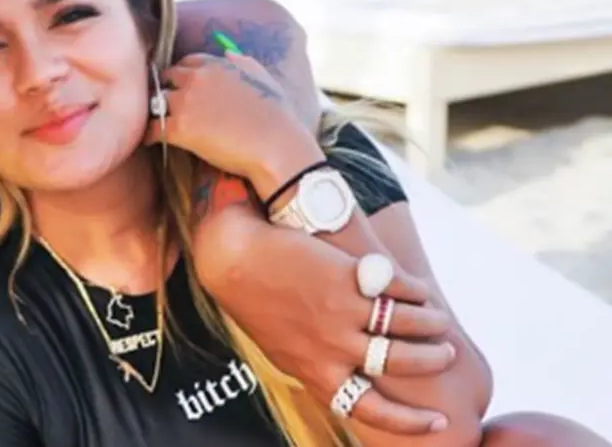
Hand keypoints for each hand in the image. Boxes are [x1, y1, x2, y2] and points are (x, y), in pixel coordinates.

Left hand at [144, 52, 321, 189]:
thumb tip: (229, 54)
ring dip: (155, 111)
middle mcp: (196, 78)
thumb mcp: (263, 78)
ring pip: (156, 102)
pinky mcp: (179, 128)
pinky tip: (151, 140)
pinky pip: (151, 128)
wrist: (275, 146)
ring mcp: (185, 102)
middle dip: (165, 89)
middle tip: (165, 105)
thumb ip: (244, 63)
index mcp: (216, 64)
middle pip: (166, 79)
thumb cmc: (276, 116)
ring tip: (156, 121)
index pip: (186, 62)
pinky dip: (149, 134)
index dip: (182, 75)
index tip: (181, 86)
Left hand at [194, 203, 456, 434]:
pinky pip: (396, 290)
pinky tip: (420, 291)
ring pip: (407, 329)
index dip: (408, 421)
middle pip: (400, 365)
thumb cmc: (255, 301)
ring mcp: (340, 315)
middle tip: (447, 355)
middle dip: (431, 361)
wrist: (233, 257)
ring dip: (432, 326)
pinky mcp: (346, 279)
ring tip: (441, 323)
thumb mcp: (284, 347)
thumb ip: (315, 364)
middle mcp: (332, 349)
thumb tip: (342, 380)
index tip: (436, 422)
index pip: (369, 408)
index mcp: (316, 371)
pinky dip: (414, 292)